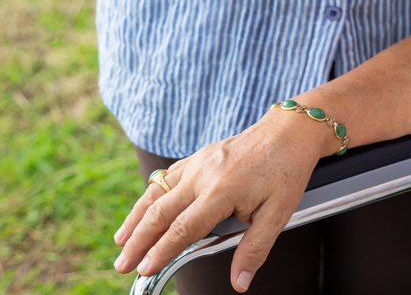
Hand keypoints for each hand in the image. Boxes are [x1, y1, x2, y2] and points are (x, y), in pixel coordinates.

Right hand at [112, 108, 334, 291]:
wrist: (290, 131)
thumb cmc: (287, 171)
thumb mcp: (279, 213)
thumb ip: (255, 249)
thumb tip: (240, 283)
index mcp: (222, 191)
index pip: (182, 229)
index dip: (160, 252)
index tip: (143, 270)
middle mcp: (204, 174)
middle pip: (160, 212)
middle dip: (138, 241)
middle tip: (123, 265)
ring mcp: (199, 162)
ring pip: (157, 192)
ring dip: (135, 218)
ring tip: (121, 241)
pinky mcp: (199, 156)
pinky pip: (167, 178)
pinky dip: (149, 196)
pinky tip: (142, 210)